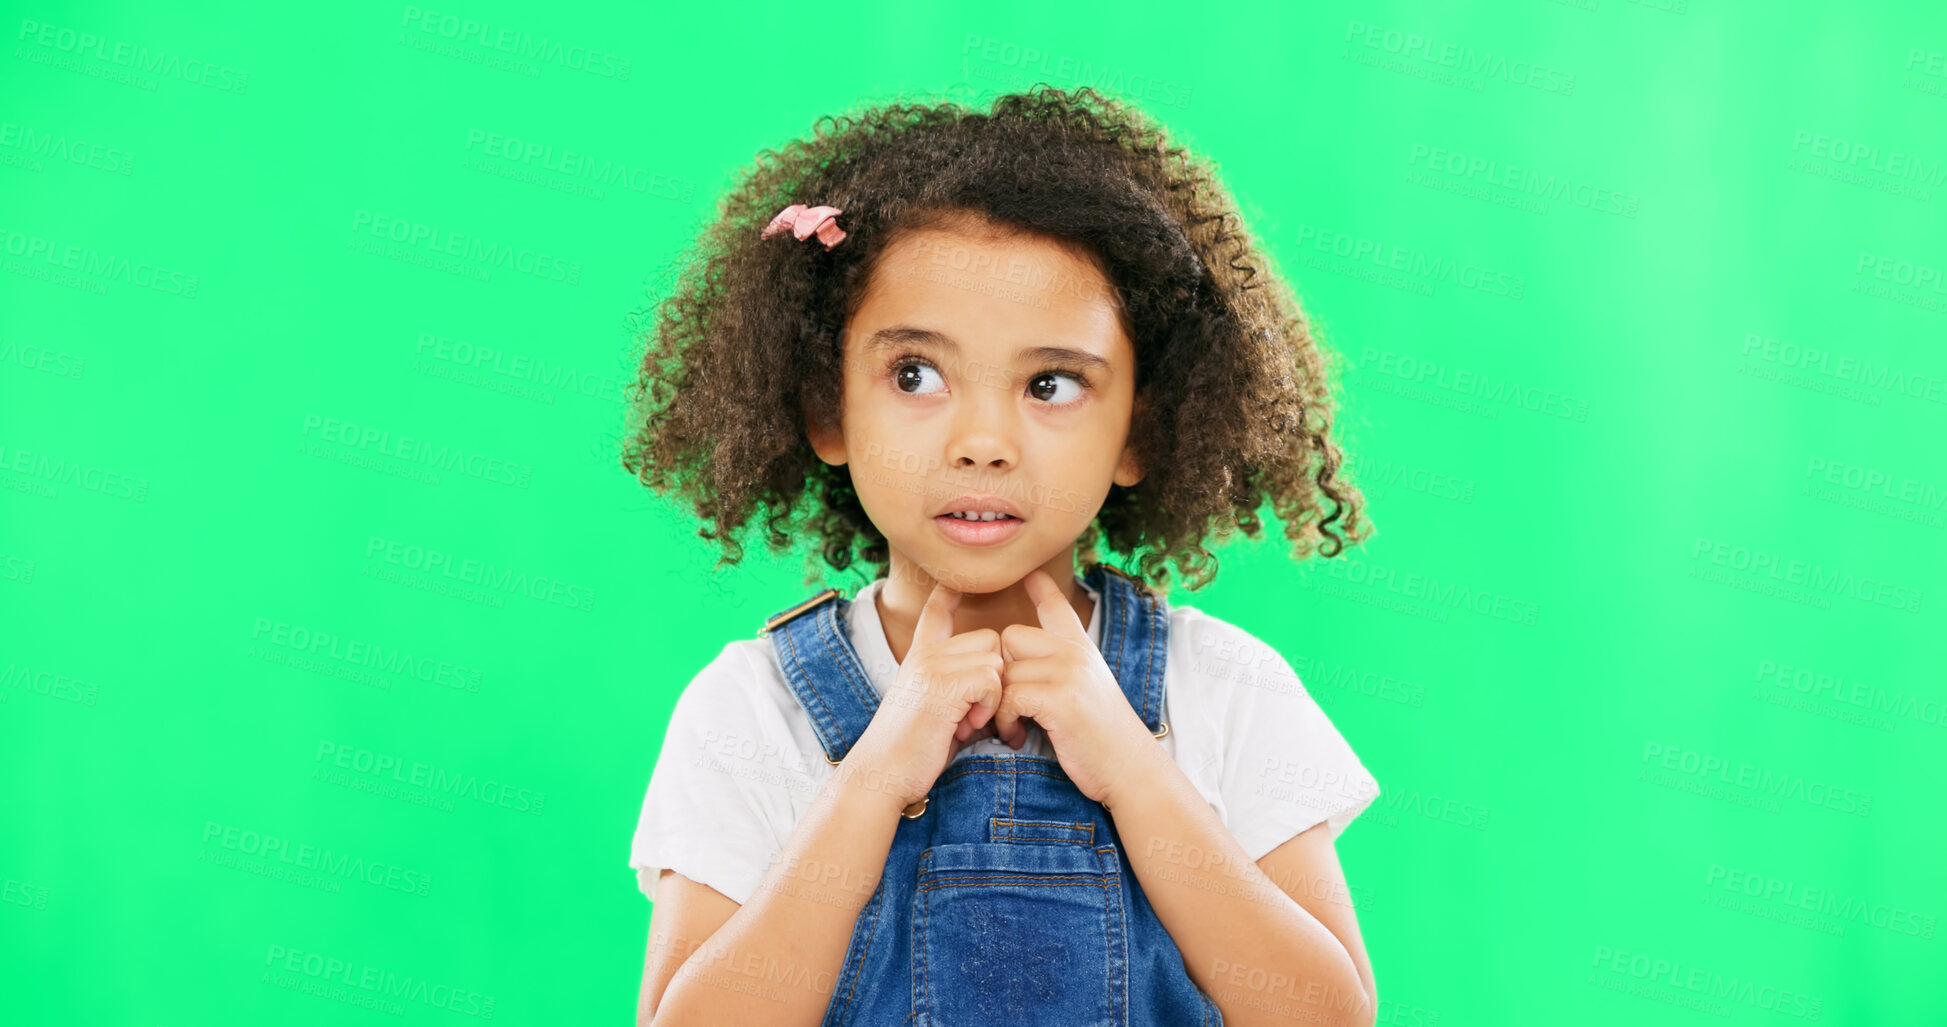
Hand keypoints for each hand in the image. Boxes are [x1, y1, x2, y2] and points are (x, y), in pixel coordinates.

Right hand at [847, 582, 1006, 810]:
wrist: (881, 773)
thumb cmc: (911, 752)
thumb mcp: (933, 709)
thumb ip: (957, 689)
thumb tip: (992, 685)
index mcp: (919, 658)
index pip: (936, 614)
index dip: (948, 595)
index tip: (955, 581)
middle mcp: (925, 655)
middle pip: (989, 640)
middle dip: (993, 676)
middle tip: (972, 713)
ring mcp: (931, 666)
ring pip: (993, 659)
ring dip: (992, 695)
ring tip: (967, 721)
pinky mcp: (942, 685)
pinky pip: (990, 680)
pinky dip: (989, 706)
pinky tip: (966, 725)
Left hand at [993, 570, 1160, 807]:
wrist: (1129, 768)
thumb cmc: (1101, 739)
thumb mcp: (1087, 691)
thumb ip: (1060, 670)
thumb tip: (1017, 663)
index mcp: (1081, 648)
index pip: (1057, 607)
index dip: (1041, 586)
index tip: (1029, 573)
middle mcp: (1076, 652)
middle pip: (1009, 637)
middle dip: (1001, 672)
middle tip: (1007, 706)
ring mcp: (1070, 672)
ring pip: (1005, 669)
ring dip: (999, 704)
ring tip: (1013, 728)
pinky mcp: (1061, 698)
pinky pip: (1010, 696)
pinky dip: (1005, 720)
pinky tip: (1017, 736)